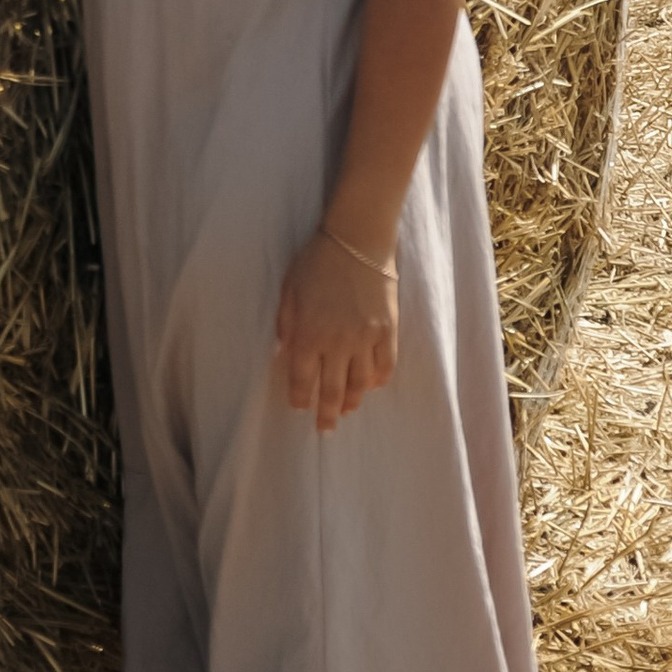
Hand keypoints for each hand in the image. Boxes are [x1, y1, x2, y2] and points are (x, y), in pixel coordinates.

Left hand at [274, 228, 398, 432]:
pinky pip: (385, 366)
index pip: (303, 378)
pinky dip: (378, 381)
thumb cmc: (316, 262)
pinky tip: (371, 387)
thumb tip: (282, 353)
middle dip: (326, 414)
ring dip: (352, 401)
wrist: (357, 241)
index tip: (299, 408)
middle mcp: (338, 342)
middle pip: (332, 389)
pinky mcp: (388, 331)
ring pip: (360, 384)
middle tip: (325, 430)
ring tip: (346, 410)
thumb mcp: (289, 291)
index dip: (300, 398)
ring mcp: (366, 338)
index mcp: (309, 333)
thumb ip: (286, 325)